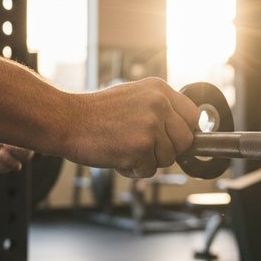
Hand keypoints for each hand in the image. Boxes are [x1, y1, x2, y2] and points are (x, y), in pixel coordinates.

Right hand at [67, 78, 198, 178]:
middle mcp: (159, 104)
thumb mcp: (134, 96)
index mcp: (160, 89)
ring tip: (125, 148)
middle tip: (144, 147)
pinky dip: (133, 170)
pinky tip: (117, 156)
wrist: (67, 120)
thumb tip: (185, 130)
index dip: (184, 132)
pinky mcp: (141, 147)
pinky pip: (149, 171)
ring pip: (168, 159)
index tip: (172, 139)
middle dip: (168, 150)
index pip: (193, 116)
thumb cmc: (96, 113)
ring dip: (148, 161)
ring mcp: (151, 125)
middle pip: (186, 141)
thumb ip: (160, 109)